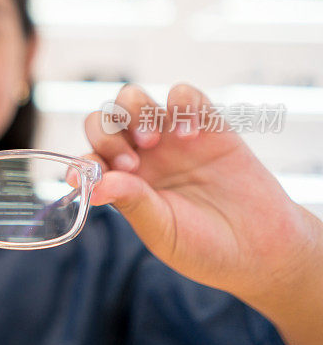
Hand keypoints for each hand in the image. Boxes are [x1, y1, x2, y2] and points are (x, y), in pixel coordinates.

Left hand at [81, 83, 321, 301]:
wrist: (262, 249)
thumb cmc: (205, 247)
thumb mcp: (162, 231)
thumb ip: (131, 202)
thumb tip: (92, 185)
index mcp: (123, 183)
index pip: (89, 158)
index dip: (82, 162)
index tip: (84, 176)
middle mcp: (140, 155)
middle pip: (103, 120)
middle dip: (106, 134)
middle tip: (131, 163)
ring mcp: (170, 137)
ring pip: (133, 99)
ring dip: (134, 112)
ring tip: (153, 143)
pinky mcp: (206, 124)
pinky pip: (183, 95)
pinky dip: (179, 104)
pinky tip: (189, 134)